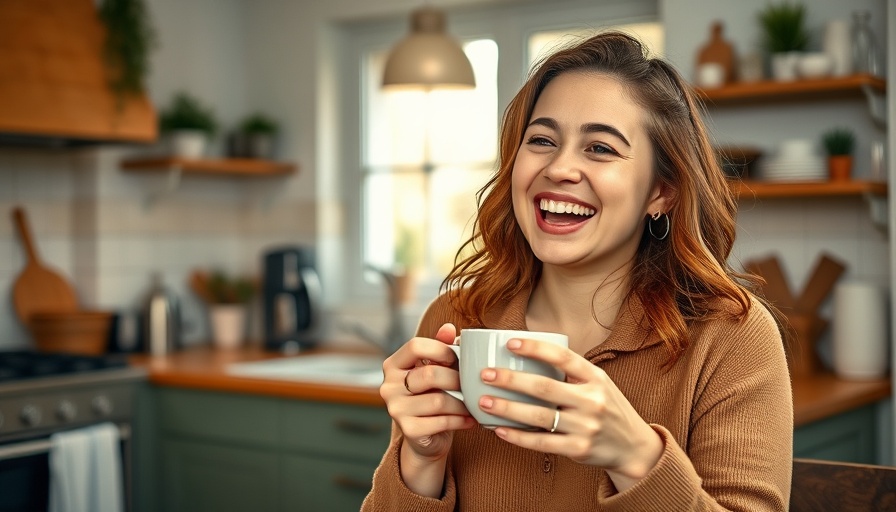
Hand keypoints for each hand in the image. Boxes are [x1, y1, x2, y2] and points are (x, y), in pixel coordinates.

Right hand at [380, 323, 474, 495]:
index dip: (440, 349)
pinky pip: (442, 422)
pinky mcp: (408, 430)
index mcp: (393, 365)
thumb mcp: (435, 369)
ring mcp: (396, 409)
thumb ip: (441, 347)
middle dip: (457, 379)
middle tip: (471, 384)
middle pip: (430, 374)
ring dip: (462, 403)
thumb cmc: (433, 395)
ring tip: (474, 403)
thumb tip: (449, 328)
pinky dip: (461, 420)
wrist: (427, 436)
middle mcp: (388, 386)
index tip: (456, 358)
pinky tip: (470, 419)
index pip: (415, 346)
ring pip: (439, 400)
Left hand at [477, 337, 662, 491]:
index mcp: (595, 377)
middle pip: (544, 387)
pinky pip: (541, 442)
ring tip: (483, 401)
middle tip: (486, 374)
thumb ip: (570, 372)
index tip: (509, 342)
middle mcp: (591, 400)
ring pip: (538, 416)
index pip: (562, 357)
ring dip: (507, 408)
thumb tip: (527, 353)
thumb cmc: (606, 407)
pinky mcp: (578, 449)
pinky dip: (518, 436)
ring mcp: (585, 426)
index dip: (535, 348)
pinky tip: (499, 430)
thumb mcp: (597, 383)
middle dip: (510, 380)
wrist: (633, 446)